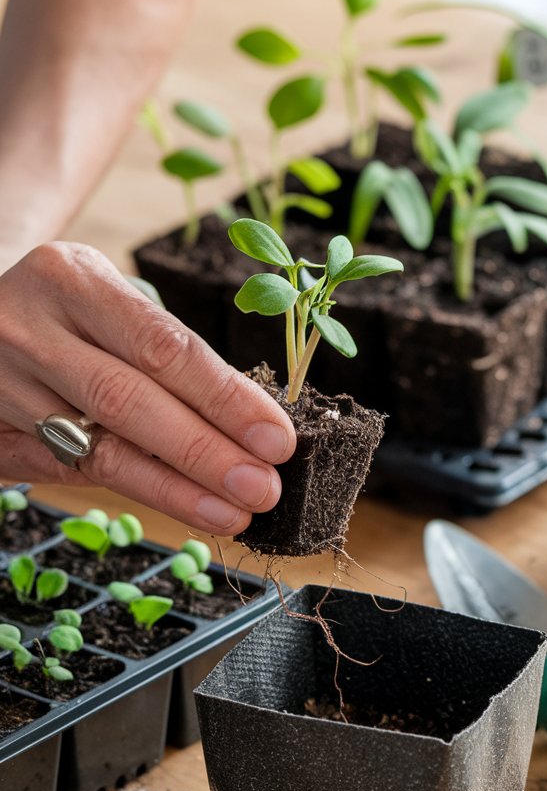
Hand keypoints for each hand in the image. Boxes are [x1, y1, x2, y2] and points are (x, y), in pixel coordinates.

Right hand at [0, 243, 295, 534]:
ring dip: (174, 489)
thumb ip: (162, 351)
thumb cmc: (65, 311)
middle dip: (205, 453)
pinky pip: (67, 473)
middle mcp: (27, 329)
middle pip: (129, 402)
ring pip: (97, 449)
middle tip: (262, 488)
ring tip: (231, 511)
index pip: (162, 346)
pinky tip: (179, 508)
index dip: (224, 398)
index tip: (276, 439)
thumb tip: (251, 421)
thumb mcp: (106, 300)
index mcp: (69, 279)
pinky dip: (129, 491)